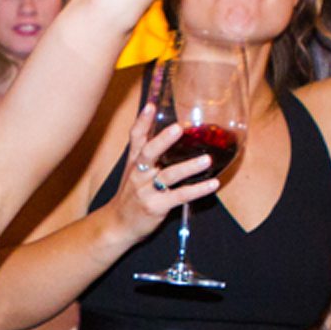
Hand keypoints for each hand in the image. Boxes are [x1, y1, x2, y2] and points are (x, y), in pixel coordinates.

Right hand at [104, 75, 222, 243]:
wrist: (118, 224)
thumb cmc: (131, 194)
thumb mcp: (134, 171)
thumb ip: (147, 153)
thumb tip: (167, 132)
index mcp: (134, 162)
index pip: (136, 137)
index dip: (142, 121)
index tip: (151, 105)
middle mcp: (139, 174)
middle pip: (148, 153)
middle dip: (162, 140)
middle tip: (178, 128)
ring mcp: (147, 191)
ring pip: (168, 175)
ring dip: (188, 167)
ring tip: (206, 159)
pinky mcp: (157, 206)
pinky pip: (180, 196)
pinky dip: (197, 190)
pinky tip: (212, 184)